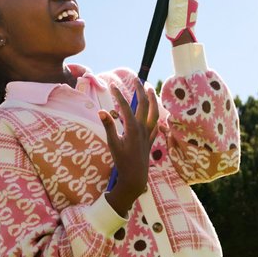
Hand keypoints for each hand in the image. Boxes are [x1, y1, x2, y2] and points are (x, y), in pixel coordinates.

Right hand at [100, 80, 158, 214]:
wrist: (135, 176)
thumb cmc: (122, 161)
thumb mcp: (113, 144)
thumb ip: (108, 127)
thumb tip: (101, 111)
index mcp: (132, 128)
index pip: (125, 107)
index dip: (119, 95)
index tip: (113, 86)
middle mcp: (143, 128)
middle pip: (143, 105)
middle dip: (140, 91)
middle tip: (136, 79)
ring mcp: (148, 133)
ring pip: (154, 112)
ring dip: (152, 99)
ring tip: (150, 89)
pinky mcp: (151, 139)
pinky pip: (156, 124)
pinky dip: (156, 116)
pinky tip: (156, 112)